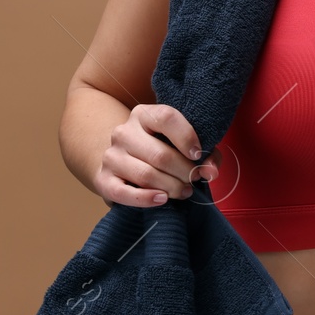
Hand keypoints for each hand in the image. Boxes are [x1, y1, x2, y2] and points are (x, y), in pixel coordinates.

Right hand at [97, 103, 218, 208]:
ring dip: (171, 187)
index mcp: (143, 115)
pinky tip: (162, 199)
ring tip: (184, 191)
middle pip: (160, 154)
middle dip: (184, 171)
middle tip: (194, 180)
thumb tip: (211, 171)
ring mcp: (111, 156)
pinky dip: (146, 199)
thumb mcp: (184, 143)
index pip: (166, 118)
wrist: (122, 161)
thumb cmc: (162, 150)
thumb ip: (206, 154)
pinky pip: (124, 194)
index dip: (187, 137)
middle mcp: (124, 132)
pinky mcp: (103, 180)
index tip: (199, 155)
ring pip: (146, 175)